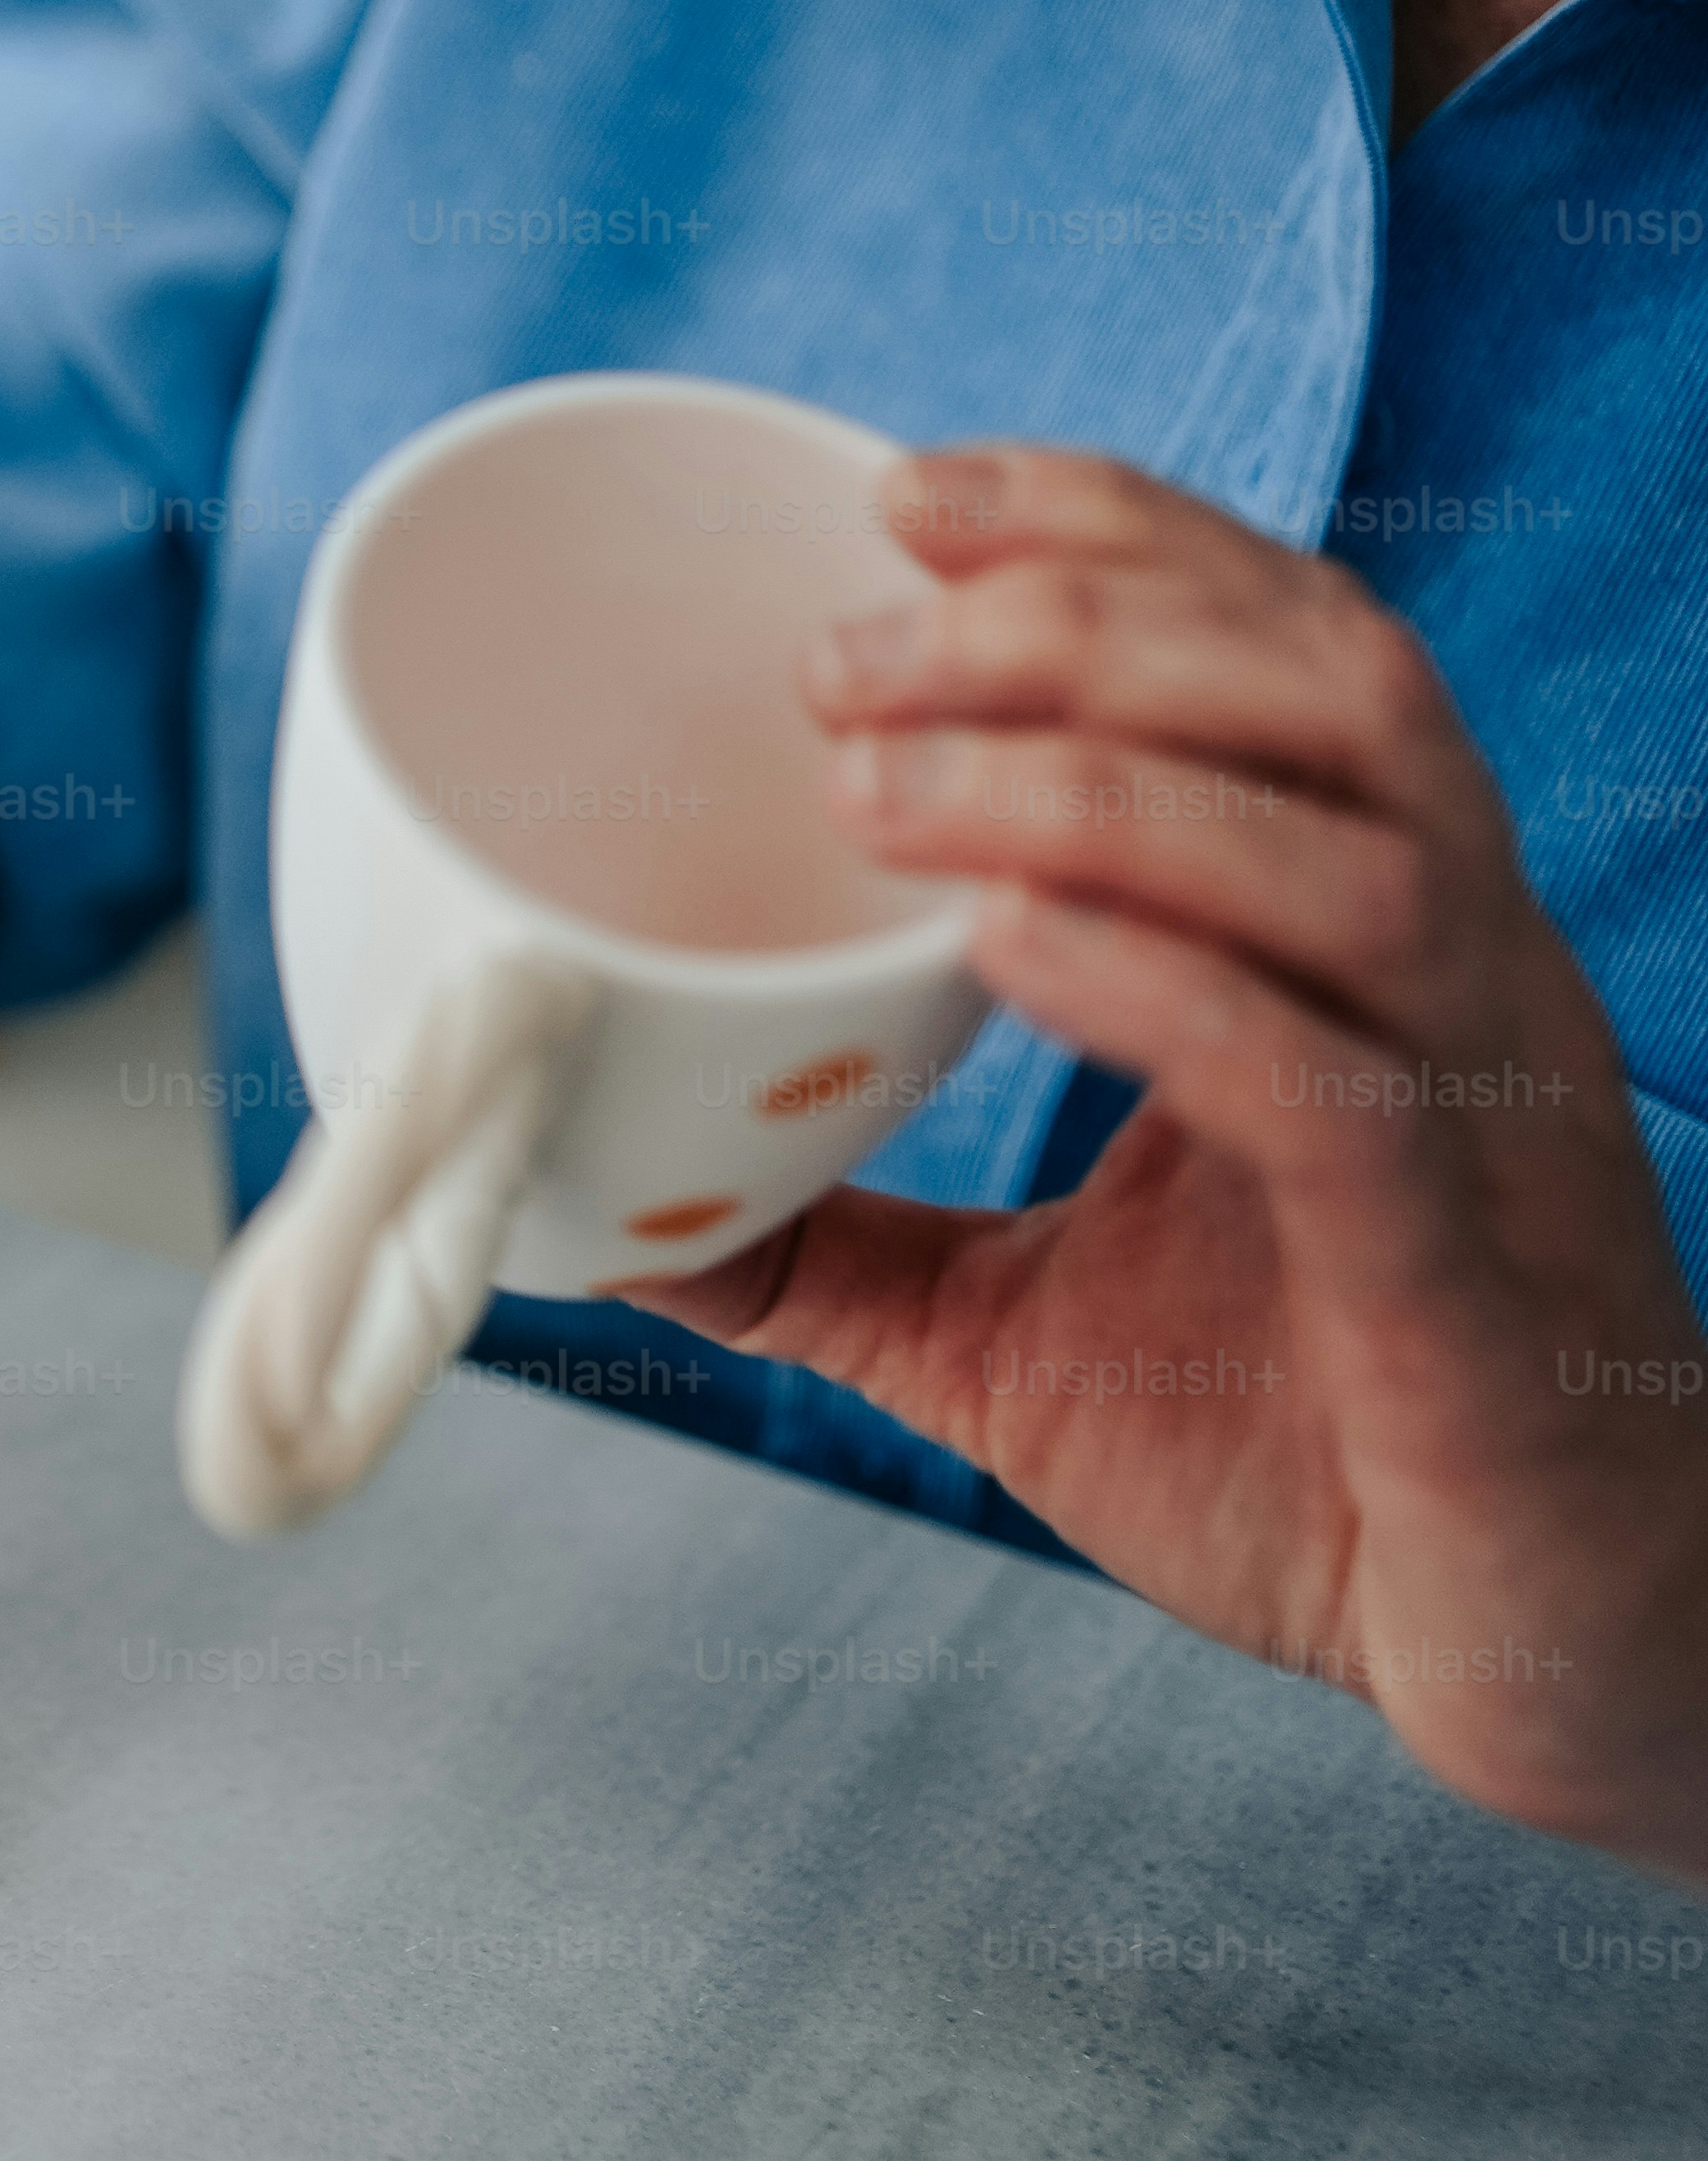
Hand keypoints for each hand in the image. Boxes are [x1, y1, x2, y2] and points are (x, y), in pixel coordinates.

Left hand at [622, 447, 1707, 1868]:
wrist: (1543, 1662)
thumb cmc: (1315, 1466)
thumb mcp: (1010, 1338)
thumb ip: (833, 1256)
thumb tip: (616, 1216)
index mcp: (1368, 950)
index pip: (1282, 654)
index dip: (1118, 538)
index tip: (904, 498)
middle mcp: (1450, 985)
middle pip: (1324, 689)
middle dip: (1082, 623)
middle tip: (846, 653)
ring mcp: (1476, 1118)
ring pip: (1354, 845)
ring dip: (1101, 780)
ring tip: (881, 782)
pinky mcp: (1463, 1280)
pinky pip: (1335, 1081)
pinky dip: (1167, 984)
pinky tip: (1003, 937)